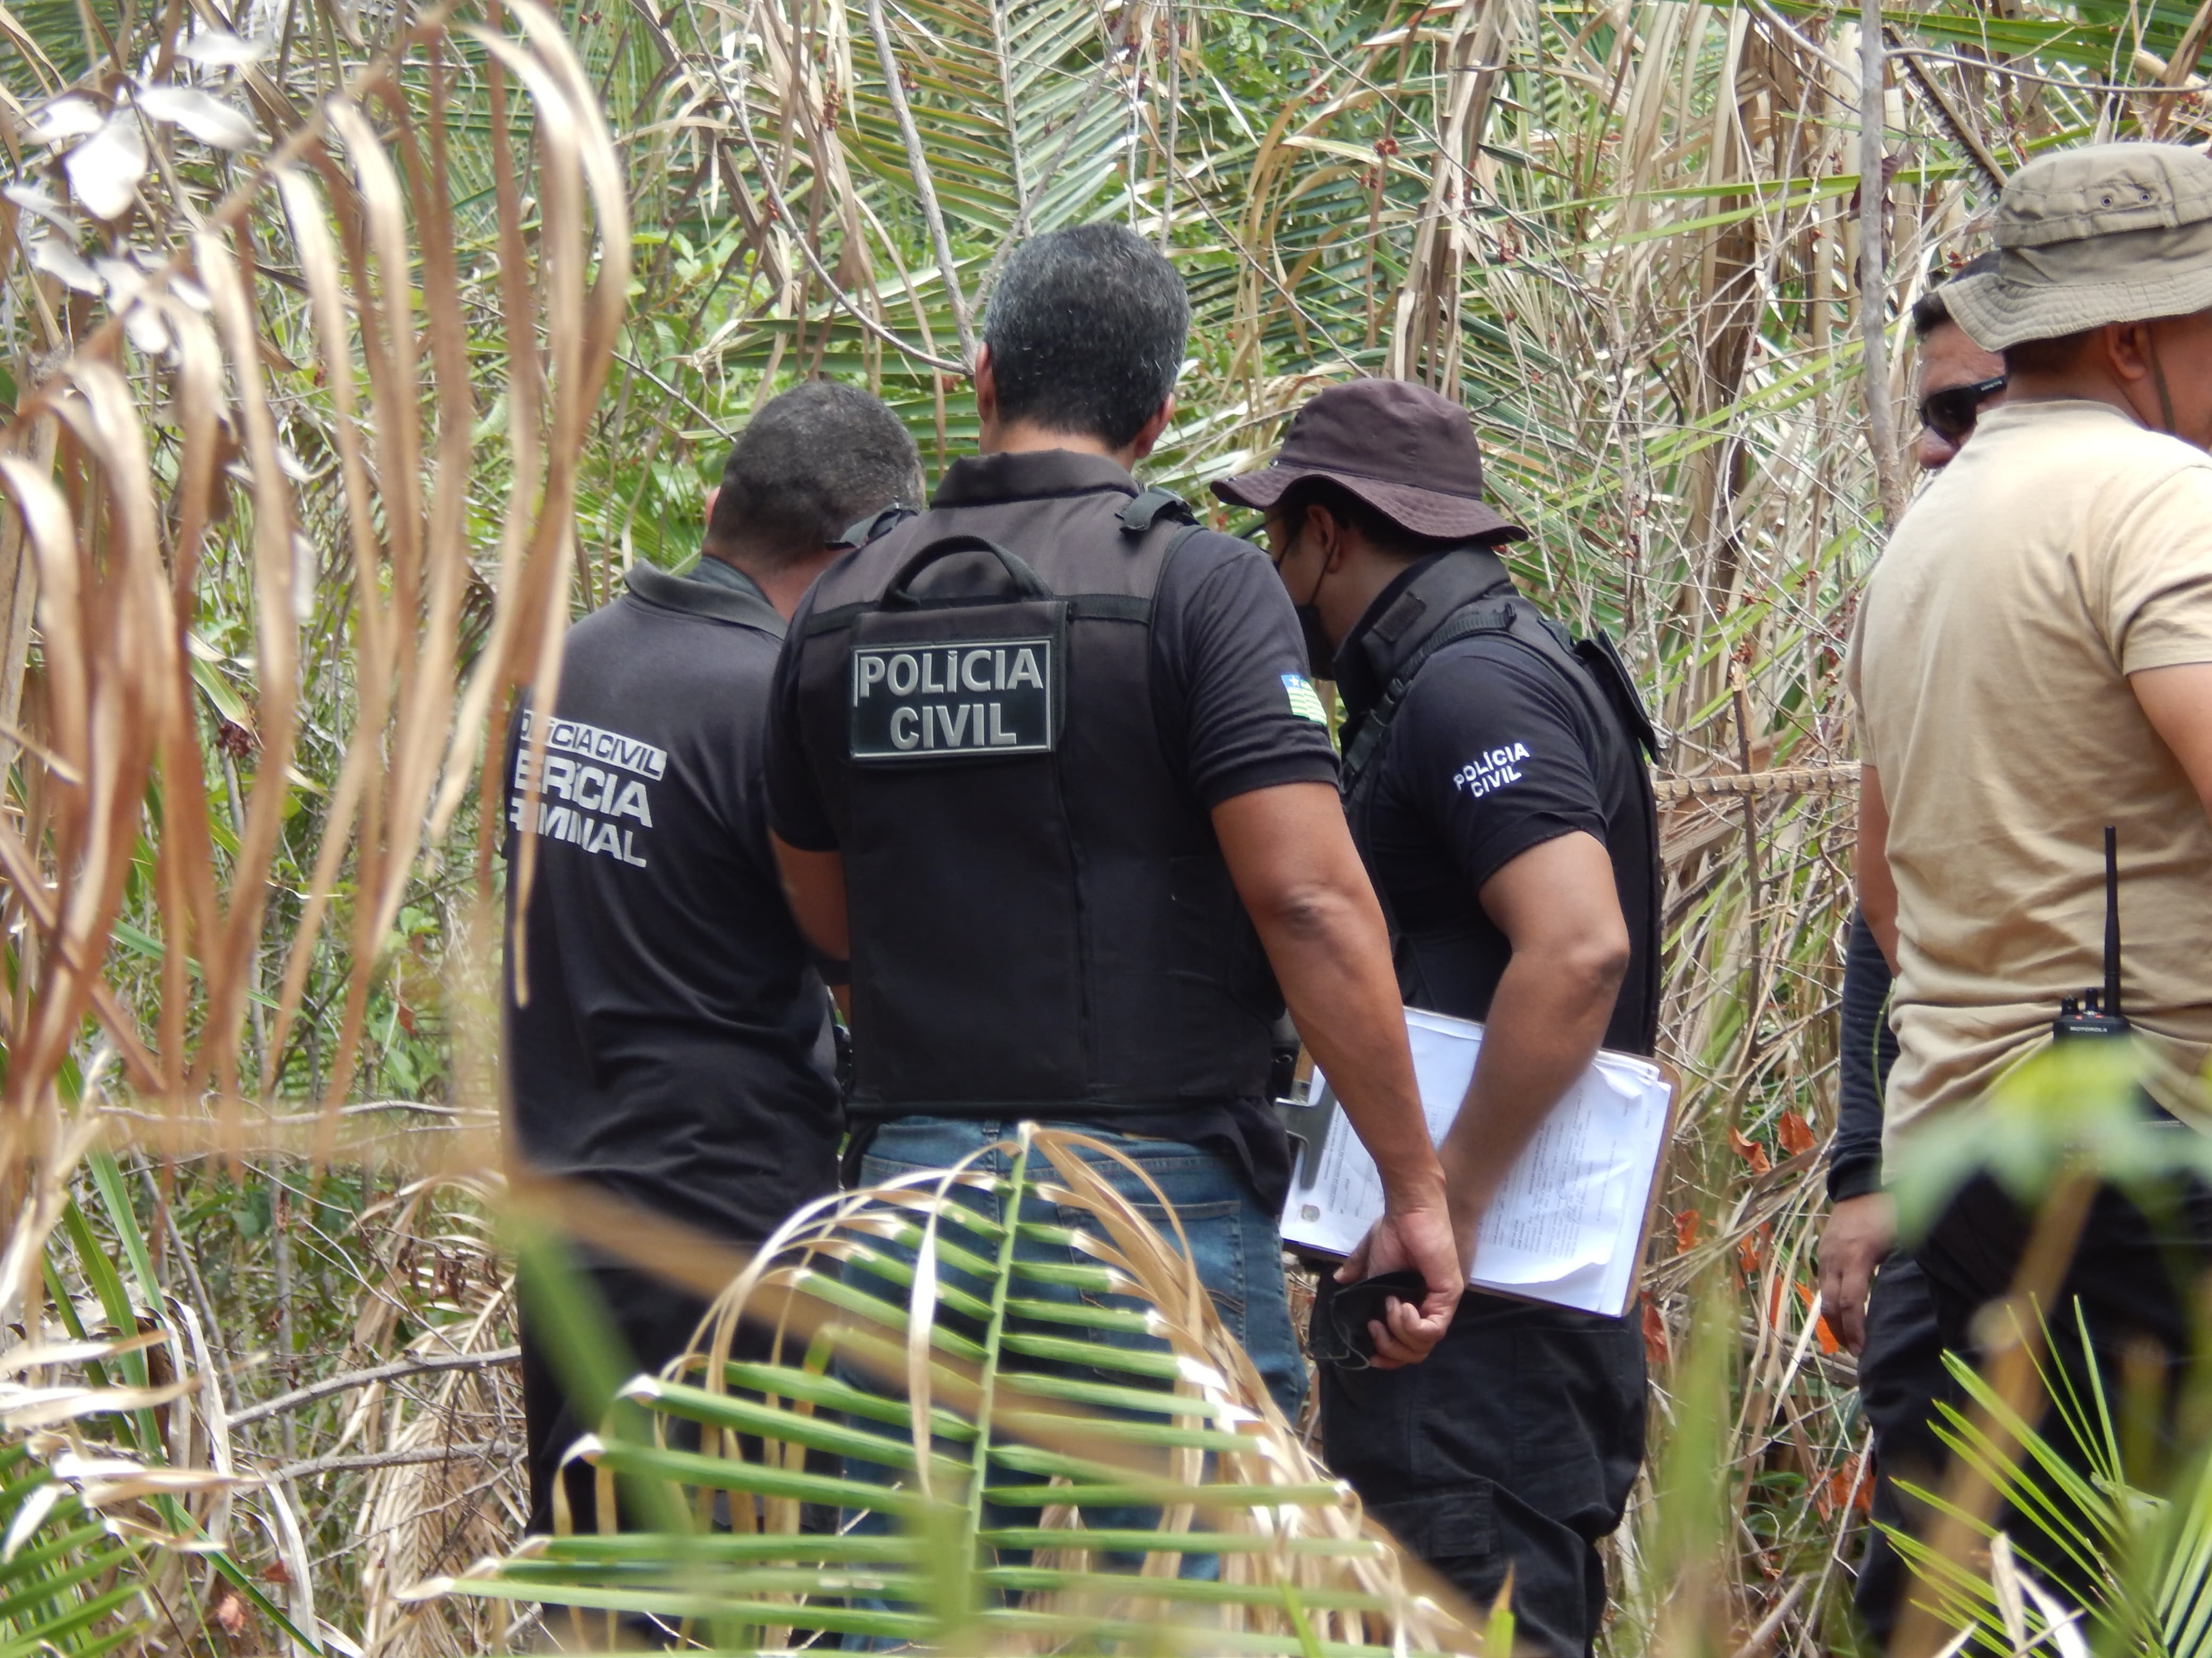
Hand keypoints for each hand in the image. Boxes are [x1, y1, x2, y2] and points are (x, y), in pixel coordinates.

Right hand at [1336, 1193, 1464, 1367]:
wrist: (1408, 1213)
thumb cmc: (1393, 1231)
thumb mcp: (1369, 1257)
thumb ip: (1358, 1272)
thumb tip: (1340, 1281)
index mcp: (1412, 1304)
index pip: (1407, 1347)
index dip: (1388, 1355)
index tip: (1369, 1353)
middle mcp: (1429, 1309)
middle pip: (1415, 1354)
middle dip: (1389, 1349)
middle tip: (1375, 1325)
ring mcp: (1440, 1304)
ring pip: (1423, 1347)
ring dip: (1397, 1332)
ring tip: (1388, 1305)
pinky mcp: (1448, 1296)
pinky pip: (1432, 1330)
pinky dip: (1411, 1325)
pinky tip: (1399, 1305)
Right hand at [1817, 1192, 1894, 1355]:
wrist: (1858, 1186)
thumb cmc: (1886, 1211)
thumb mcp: (1902, 1236)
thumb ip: (1904, 1265)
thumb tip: (1919, 1295)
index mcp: (1856, 1257)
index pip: (1850, 1303)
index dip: (1855, 1330)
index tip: (1863, 1350)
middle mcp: (1835, 1260)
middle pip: (1829, 1306)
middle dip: (1840, 1332)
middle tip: (1855, 1352)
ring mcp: (1825, 1256)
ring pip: (1822, 1297)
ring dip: (1833, 1321)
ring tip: (1847, 1340)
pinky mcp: (1823, 1253)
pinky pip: (1823, 1285)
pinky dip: (1831, 1303)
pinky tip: (1842, 1314)